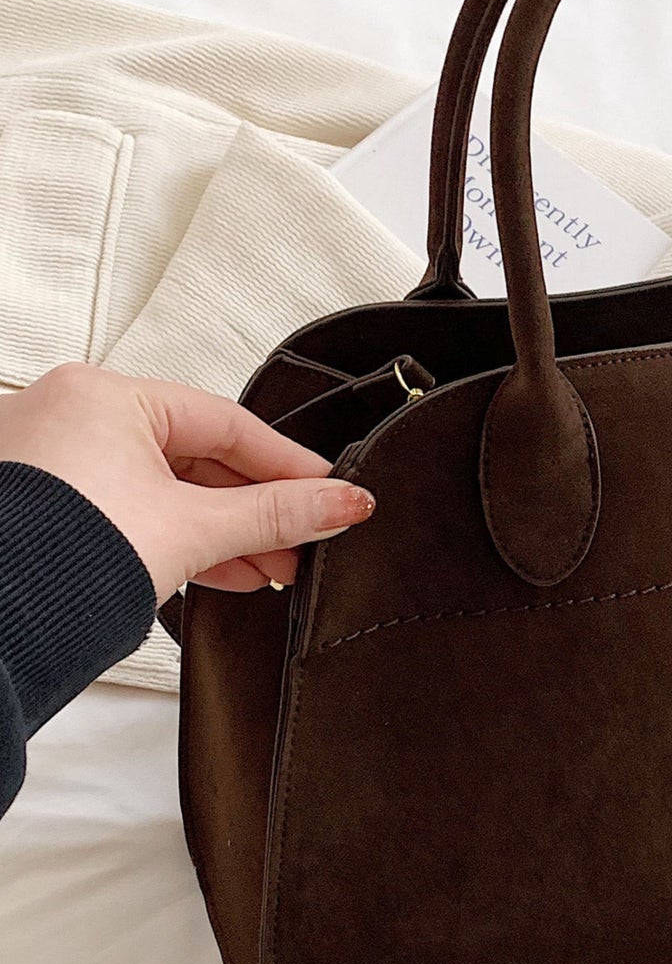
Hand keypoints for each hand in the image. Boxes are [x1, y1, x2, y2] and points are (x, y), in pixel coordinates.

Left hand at [0, 364, 374, 601]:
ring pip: (160, 488)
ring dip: (219, 531)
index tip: (328, 490)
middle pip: (194, 457)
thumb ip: (276, 513)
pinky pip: (126, 508)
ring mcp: (48, 460)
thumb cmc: (60, 557)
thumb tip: (341, 502)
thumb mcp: (195, 529)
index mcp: (102, 394)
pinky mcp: (38, 505)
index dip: (288, 464)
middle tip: (300, 543)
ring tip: (265, 569)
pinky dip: (172, 537)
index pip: (225, 422)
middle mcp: (67, 413)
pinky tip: (214, 569)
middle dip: (253, 510)